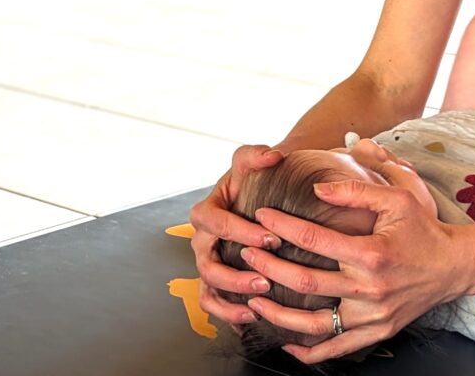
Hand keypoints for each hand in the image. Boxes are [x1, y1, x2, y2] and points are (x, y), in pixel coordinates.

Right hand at [188, 144, 284, 325]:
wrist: (255, 197)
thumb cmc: (251, 181)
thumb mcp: (250, 162)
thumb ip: (257, 155)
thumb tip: (274, 155)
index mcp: (206, 211)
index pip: (214, 222)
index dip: (241, 232)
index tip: (271, 238)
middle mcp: (201, 240)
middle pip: (207, 263)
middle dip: (236, 274)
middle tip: (266, 278)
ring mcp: (206, 262)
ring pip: (208, 288)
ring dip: (232, 298)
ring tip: (258, 304)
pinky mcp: (215, 281)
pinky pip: (212, 303)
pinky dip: (228, 313)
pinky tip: (252, 318)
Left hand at [238, 156, 470, 363]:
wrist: (454, 266)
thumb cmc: (424, 229)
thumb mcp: (398, 198)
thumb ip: (356, 191)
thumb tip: (318, 188)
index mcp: (371, 253)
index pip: (315, 239)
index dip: (283, 226)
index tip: (262, 215)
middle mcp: (369, 289)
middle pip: (305, 282)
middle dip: (268, 268)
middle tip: (245, 254)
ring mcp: (372, 316)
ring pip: (314, 323)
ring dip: (278, 314)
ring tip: (252, 299)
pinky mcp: (376, 332)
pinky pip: (335, 348)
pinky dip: (308, 351)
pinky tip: (285, 343)